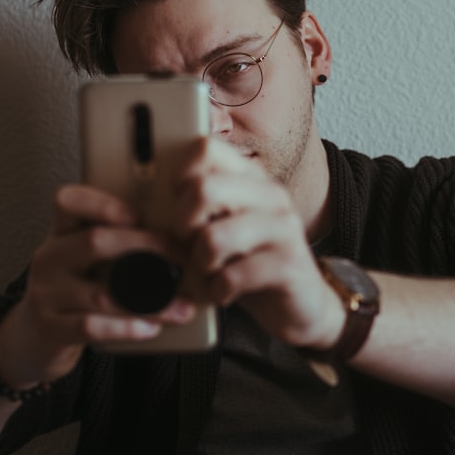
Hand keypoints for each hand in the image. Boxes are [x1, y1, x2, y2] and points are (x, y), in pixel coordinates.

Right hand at [0, 185, 196, 387]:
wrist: (31, 338)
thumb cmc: (72, 294)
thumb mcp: (84, 262)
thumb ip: (116, 247)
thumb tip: (176, 242)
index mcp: (61, 234)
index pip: (69, 202)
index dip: (104, 203)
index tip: (139, 214)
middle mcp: (49, 258)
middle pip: (95, 241)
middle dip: (146, 247)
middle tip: (182, 256)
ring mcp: (46, 294)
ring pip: (102, 294)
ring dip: (151, 302)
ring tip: (181, 306)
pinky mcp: (50, 328)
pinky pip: (92, 326)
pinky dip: (127, 328)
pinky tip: (151, 328)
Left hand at [171, 138, 344, 350]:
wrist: (301, 306)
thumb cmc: (252, 264)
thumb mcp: (224, 227)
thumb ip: (200, 207)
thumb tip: (153, 199)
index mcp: (251, 178)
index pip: (204, 148)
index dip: (179, 176)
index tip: (179, 204)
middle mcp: (270, 195)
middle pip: (202, 189)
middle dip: (183, 225)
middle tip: (190, 245)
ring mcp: (283, 228)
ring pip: (212, 238)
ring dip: (200, 263)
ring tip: (210, 271)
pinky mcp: (289, 264)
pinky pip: (232, 276)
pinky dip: (218, 290)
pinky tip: (225, 292)